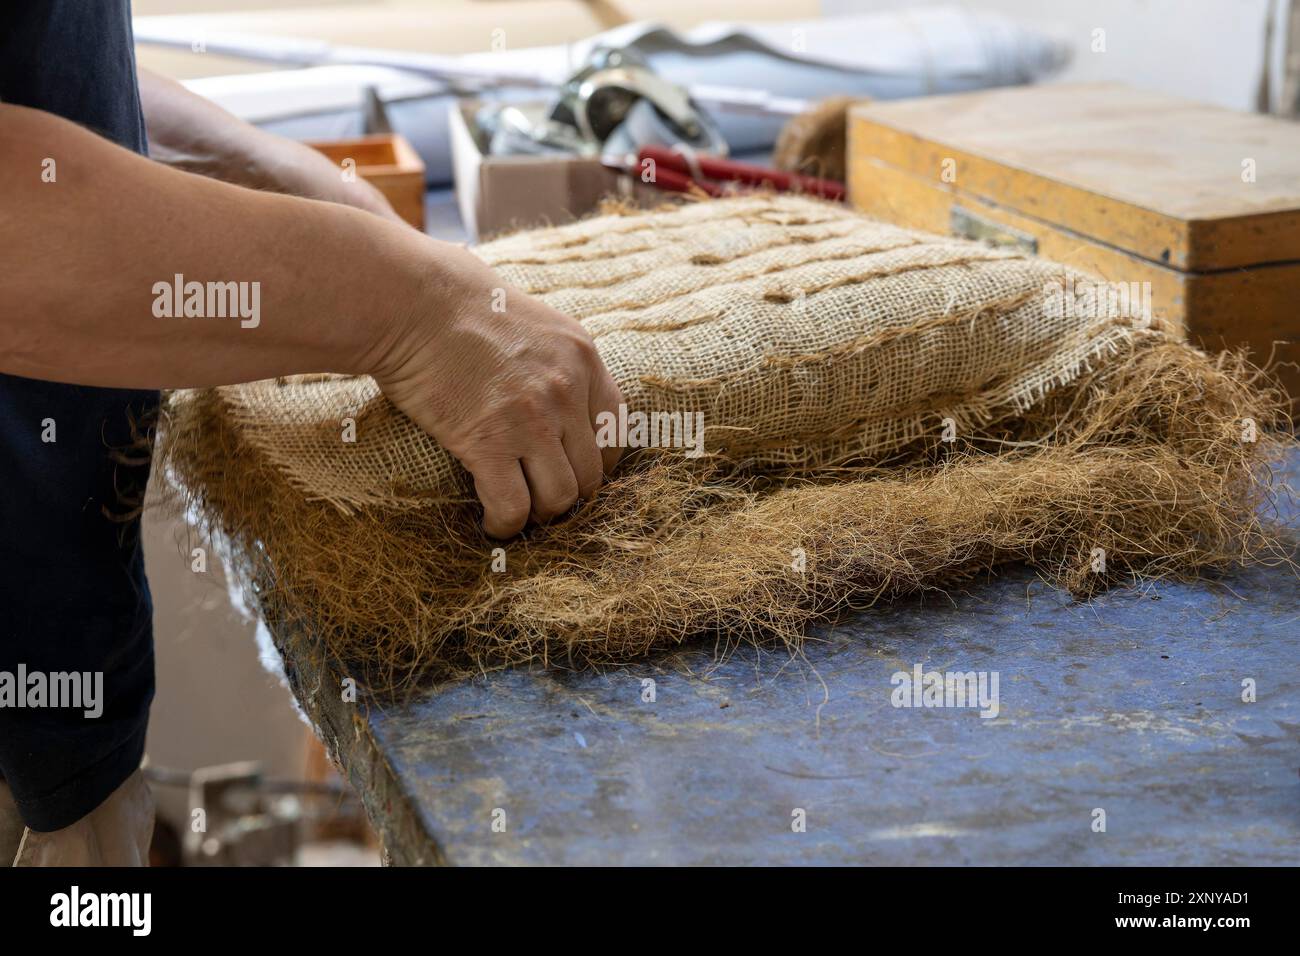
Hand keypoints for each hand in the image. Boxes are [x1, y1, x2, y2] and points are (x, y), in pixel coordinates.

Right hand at [373, 246, 623, 537]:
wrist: (410, 301)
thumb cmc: (457, 304)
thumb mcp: (530, 319)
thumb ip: (553, 360)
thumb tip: (557, 399)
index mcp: (582, 357)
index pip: (616, 428)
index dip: (598, 461)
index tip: (575, 471)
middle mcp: (566, 390)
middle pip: (591, 473)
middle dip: (567, 493)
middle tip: (539, 497)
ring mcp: (531, 419)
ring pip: (559, 498)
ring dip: (538, 513)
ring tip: (516, 511)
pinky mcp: (489, 443)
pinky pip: (513, 507)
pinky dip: (504, 525)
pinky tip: (491, 524)